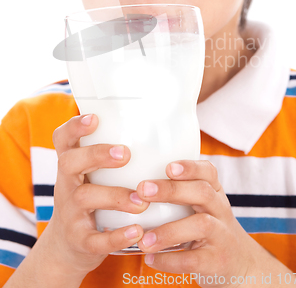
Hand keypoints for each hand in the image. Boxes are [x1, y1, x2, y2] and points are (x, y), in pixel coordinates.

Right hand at [42, 114, 147, 278]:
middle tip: (125, 154)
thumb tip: (159, 131)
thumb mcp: (89, 177)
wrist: (65, 249)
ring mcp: (70, 212)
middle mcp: (65, 185)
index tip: (94, 118)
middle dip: (97, 155)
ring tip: (142, 201)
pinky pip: (95, 239)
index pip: (63, 139)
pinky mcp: (79, 240)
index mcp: (71, 165)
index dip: (74, 127)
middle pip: (70, 163)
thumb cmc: (90, 200)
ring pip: (85, 198)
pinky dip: (117, 236)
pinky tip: (138, 231)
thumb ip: (110, 157)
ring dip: (116, 197)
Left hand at [135, 160, 255, 286]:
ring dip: (169, 231)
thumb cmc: (211, 229)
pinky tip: (150, 259)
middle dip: (172, 190)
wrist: (242, 265)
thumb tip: (135, 179)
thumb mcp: (204, 207)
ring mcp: (221, 236)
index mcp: (215, 193)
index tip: (168, 166)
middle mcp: (220, 210)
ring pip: (202, 225)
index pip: (209, 172)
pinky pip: (195, 260)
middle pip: (203, 193)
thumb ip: (181, 193)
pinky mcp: (217, 262)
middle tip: (143, 190)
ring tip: (143, 239)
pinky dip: (170, 260)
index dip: (191, 167)